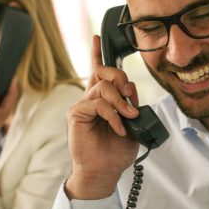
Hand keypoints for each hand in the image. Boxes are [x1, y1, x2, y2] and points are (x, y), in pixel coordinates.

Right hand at [64, 35, 139, 199]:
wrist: (104, 172)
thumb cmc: (116, 152)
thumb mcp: (132, 125)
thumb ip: (131, 106)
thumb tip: (132, 92)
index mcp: (102, 99)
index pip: (98, 71)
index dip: (97, 53)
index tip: (98, 36)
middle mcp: (90, 99)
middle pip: (103, 71)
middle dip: (121, 77)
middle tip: (132, 95)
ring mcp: (82, 106)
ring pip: (103, 87)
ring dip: (121, 102)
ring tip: (129, 117)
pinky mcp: (76, 114)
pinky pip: (98, 104)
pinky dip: (113, 115)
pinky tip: (118, 128)